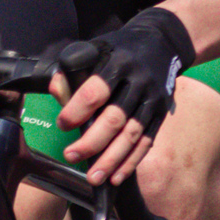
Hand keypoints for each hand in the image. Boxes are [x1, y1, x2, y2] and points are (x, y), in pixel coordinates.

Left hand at [52, 9, 195, 186]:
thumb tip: (56, 89)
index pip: (96, 90)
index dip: (77, 110)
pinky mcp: (161, 114)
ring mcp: (152, 100)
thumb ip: (74, 69)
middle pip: (115, 118)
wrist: (163, 42)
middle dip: (92, 141)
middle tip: (71, 155)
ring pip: (132, 135)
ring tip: (93, 177)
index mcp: (118, 63)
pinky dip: (131, 161)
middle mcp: (138, 82)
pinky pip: (146, 142)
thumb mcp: (97, 48)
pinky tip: (116, 176)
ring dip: (112, 159)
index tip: (62, 124)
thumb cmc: (121, 49)